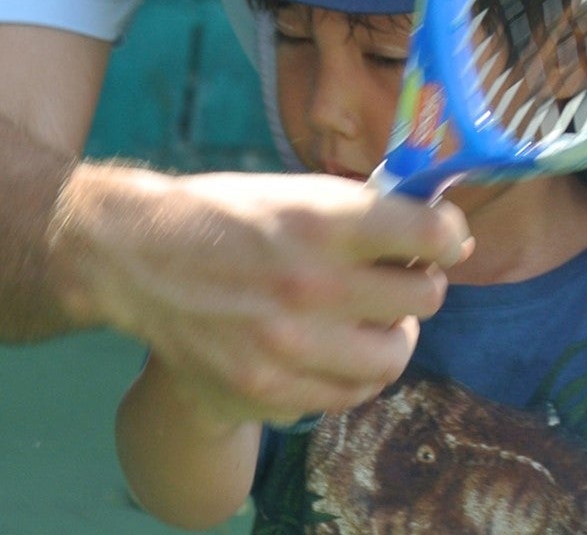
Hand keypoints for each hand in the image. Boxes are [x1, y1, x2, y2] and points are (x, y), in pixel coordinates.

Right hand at [94, 170, 472, 425]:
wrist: (138, 259)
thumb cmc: (223, 216)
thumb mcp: (293, 192)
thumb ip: (360, 213)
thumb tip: (433, 229)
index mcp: (320, 222)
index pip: (427, 233)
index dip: (448, 234)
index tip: (446, 237)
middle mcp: (311, 285)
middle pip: (422, 297)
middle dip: (422, 283)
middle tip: (407, 278)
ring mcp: (291, 345)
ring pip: (393, 356)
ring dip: (394, 335)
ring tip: (375, 320)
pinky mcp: (269, 388)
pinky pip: (347, 393)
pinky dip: (354, 373)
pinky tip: (338, 350)